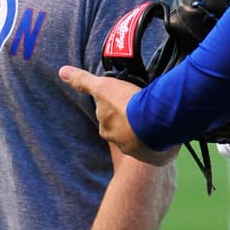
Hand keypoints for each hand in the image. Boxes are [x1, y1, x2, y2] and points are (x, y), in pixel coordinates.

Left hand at [59, 66, 178, 164]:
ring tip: (158, 117)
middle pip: (125, 130)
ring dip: (148, 130)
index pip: (109, 118)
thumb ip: (83, 81)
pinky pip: (159, 150)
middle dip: (132, 121)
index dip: (117, 109)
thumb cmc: (127, 103)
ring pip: (142, 140)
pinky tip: (168, 131)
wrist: (154, 122)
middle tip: (144, 107)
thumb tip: (62, 72)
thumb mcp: (103, 86)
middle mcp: (120, 142)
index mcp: (106, 128)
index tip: (126, 101)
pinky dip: (162, 142)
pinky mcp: (157, 157)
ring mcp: (139, 151)